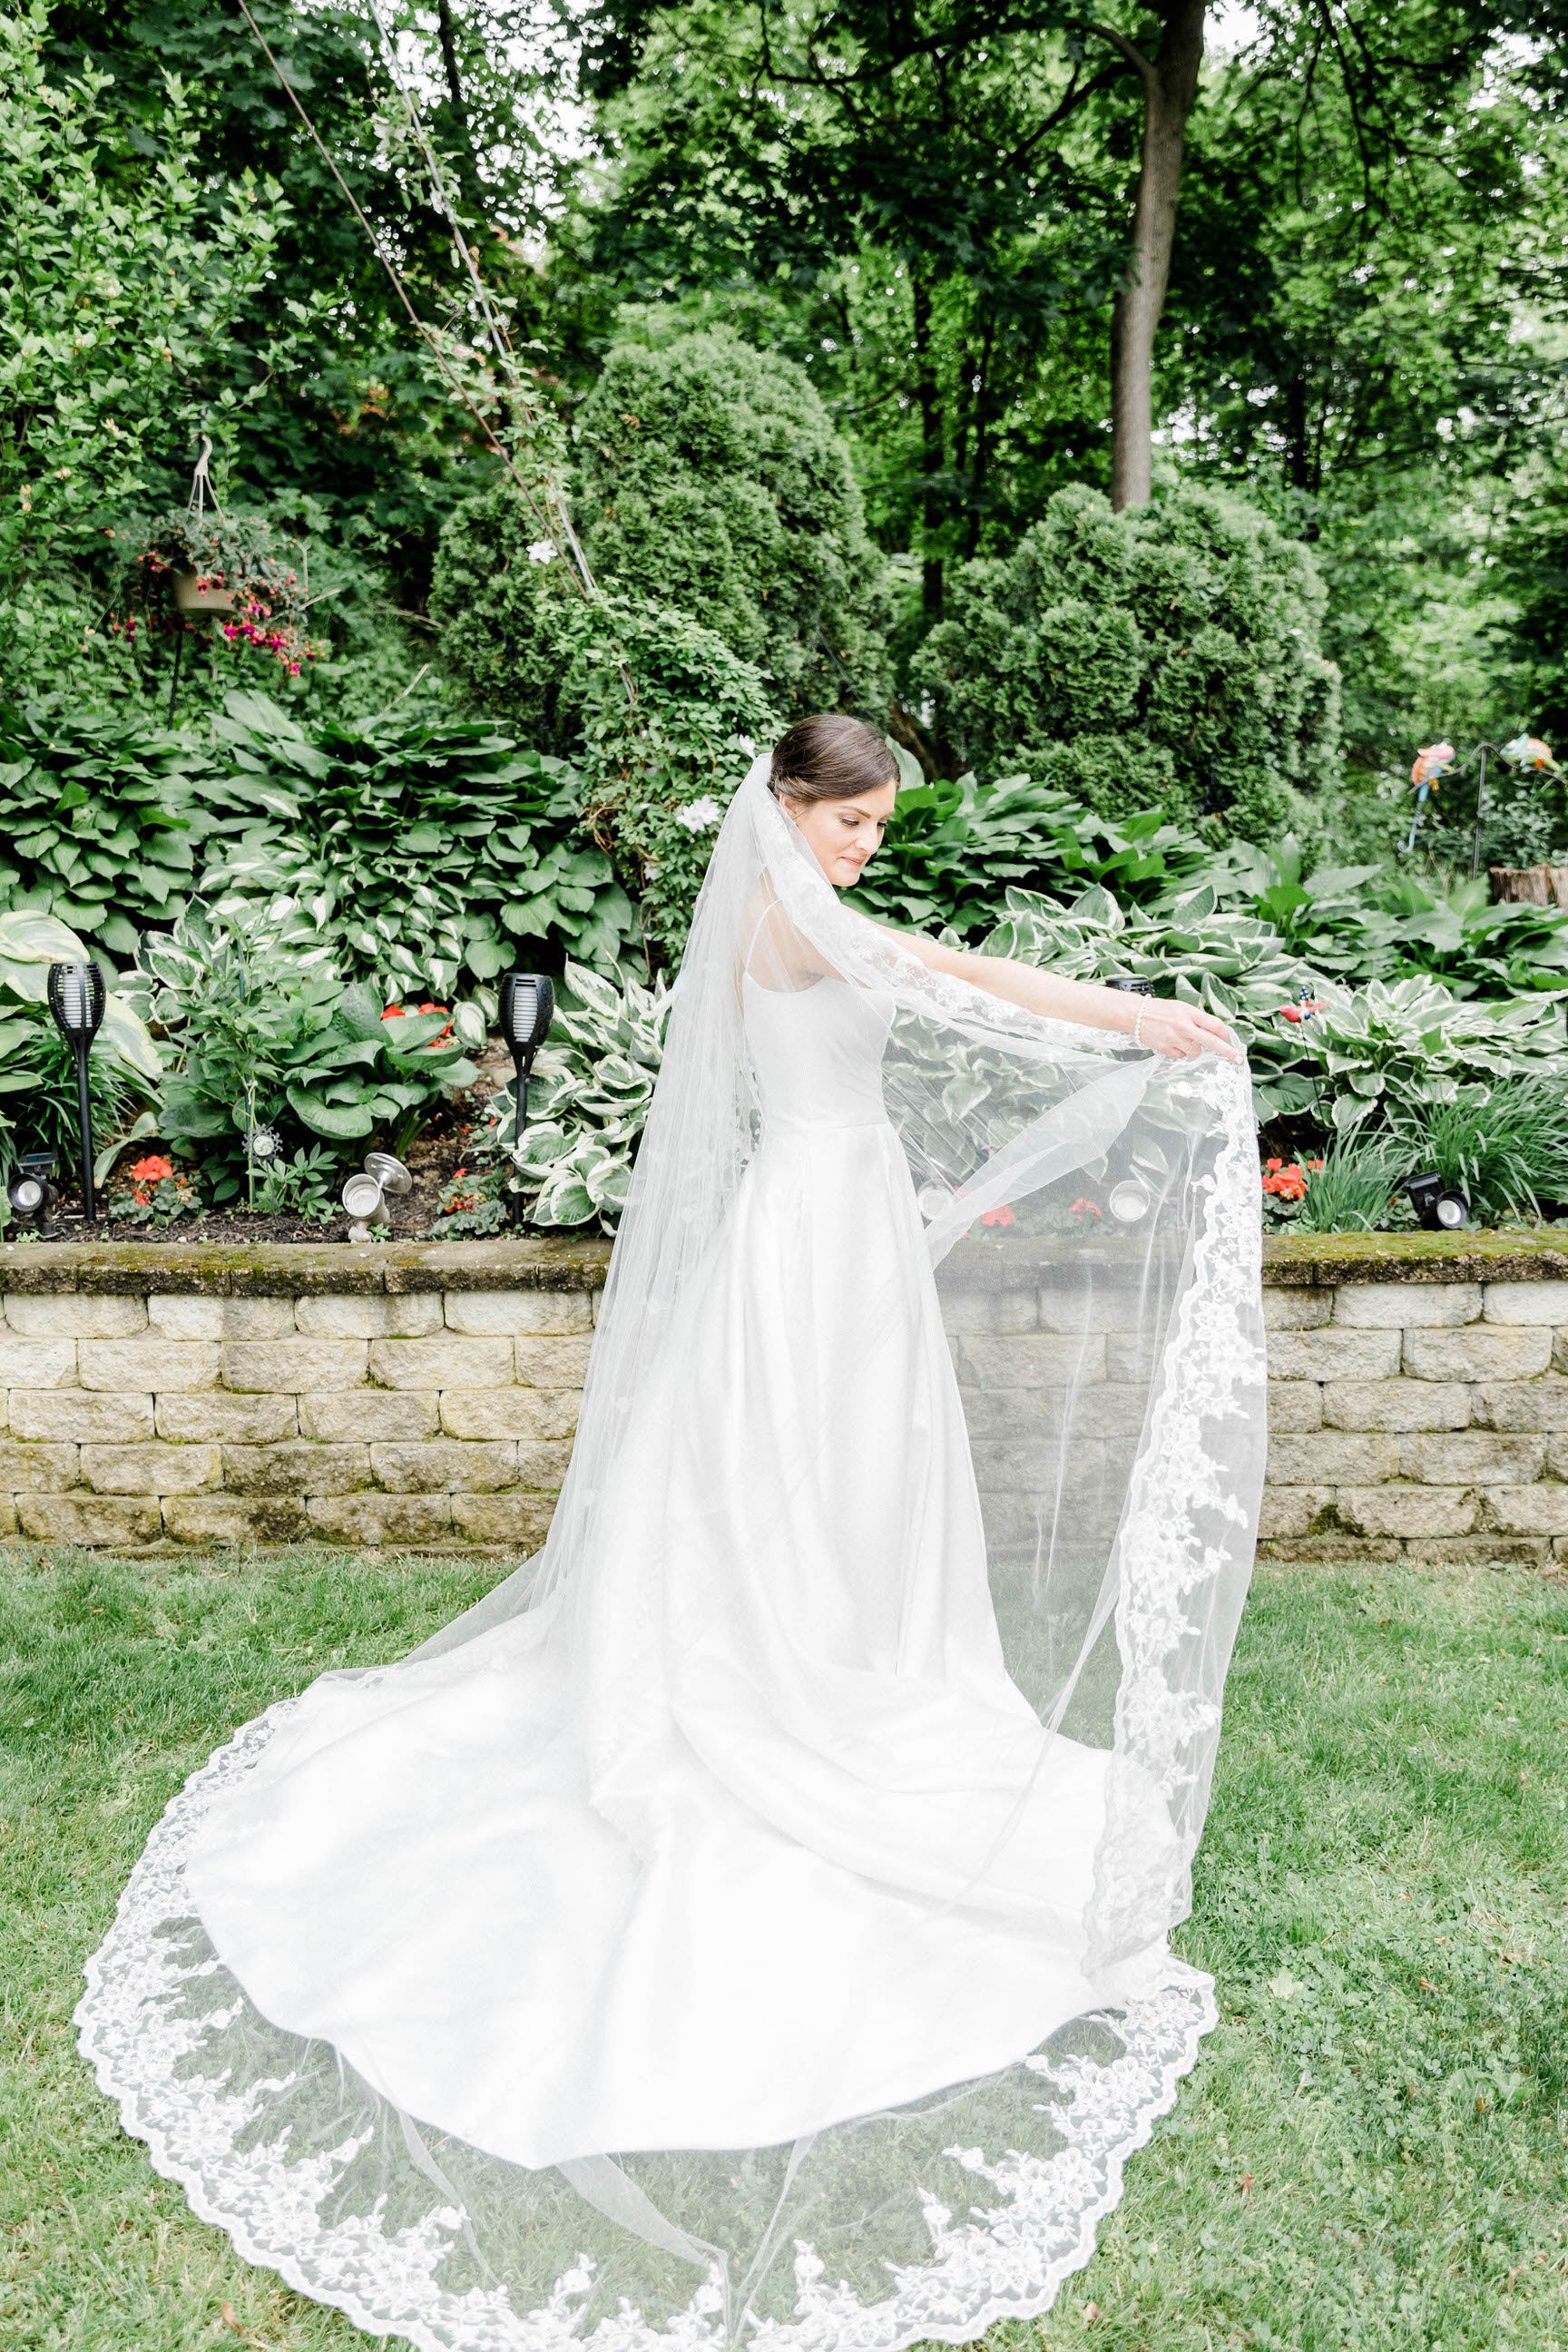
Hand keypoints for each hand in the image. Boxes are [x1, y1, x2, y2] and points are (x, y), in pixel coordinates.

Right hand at [1120, 995, 1240, 1062]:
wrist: (1135, 1014)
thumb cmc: (1160, 1010)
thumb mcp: (1182, 1008)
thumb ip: (1198, 1019)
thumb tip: (1217, 1032)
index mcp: (1189, 1013)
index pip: (1214, 1024)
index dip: (1225, 1033)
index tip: (1230, 1039)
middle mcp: (1184, 1026)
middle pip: (1211, 1041)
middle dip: (1227, 1051)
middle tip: (1238, 1059)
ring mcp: (1175, 1039)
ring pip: (1196, 1052)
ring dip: (1193, 1048)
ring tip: (1182, 1038)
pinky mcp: (1166, 1049)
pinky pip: (1182, 1056)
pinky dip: (1180, 1051)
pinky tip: (1172, 1041)